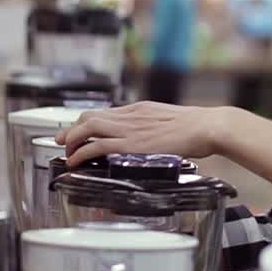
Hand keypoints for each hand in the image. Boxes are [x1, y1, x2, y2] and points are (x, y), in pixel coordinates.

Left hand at [56, 102, 231, 165]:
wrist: (207, 126)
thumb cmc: (199, 126)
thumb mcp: (172, 120)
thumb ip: (155, 127)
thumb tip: (152, 136)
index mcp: (140, 109)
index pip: (105, 112)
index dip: (86, 122)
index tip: (79, 131)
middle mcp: (130, 116)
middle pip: (90, 116)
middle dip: (72, 129)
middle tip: (63, 141)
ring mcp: (130, 129)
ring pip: (88, 128)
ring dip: (72, 140)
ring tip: (67, 153)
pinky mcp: (131, 144)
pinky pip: (97, 146)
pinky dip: (81, 153)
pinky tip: (76, 162)